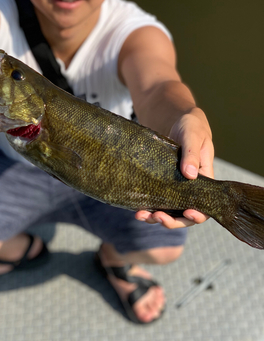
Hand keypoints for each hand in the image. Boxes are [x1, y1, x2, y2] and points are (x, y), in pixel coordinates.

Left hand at [135, 108, 213, 228]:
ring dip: (154, 217)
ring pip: (167, 212)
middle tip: (157, 217)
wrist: (174, 119)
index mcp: (204, 180)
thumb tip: (190, 174)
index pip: (204, 206)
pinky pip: (155, 203)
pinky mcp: (159, 186)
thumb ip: (192, 153)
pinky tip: (136, 210)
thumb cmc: (190, 125)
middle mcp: (189, 189)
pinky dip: (146, 209)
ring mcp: (174, 190)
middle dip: (171, 221)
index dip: (197, 215)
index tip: (188, 213)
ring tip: (140, 215)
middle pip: (183, 216)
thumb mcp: (193, 135)